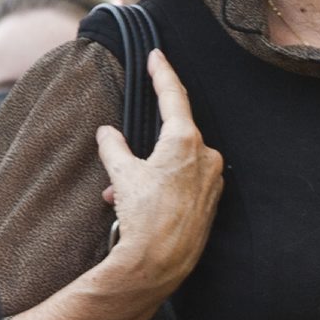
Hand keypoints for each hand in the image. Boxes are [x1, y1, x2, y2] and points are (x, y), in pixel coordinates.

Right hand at [94, 49, 224, 294]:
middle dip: (144, 145)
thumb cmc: (144, 218)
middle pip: (173, 134)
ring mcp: (212, 180)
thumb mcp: (122, 176)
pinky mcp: (211, 201)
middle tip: (119, 157)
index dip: (162, 73)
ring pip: (176, 162)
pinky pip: (184, 182)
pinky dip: (162, 186)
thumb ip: (114, 148)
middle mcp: (206, 156)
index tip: (157, 55)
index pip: (174, 96)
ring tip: (119, 193)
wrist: (160, 264)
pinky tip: (139, 204)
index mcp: (186, 141)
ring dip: (148, 171)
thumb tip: (107, 133)